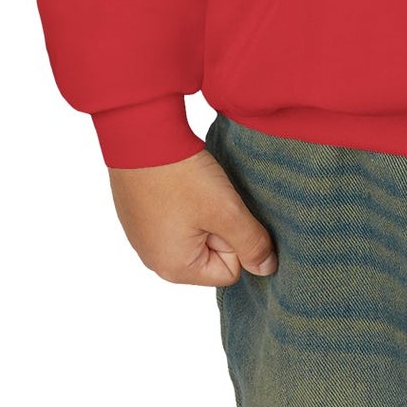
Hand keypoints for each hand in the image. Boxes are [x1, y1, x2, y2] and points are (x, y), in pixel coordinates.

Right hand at [108, 151, 278, 286]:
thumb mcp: (226, 210)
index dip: (235, 239)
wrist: (140, 135)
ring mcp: (143, 237)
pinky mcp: (139, 215)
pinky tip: (178, 181)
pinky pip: (175, 218)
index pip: (229, 270)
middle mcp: (154, 260)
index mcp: (174, 268)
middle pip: (210, 253)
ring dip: (203, 211)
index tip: (221, 210)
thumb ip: (251, 243)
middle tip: (209, 196)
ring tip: (194, 186)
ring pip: (194, 232)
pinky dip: (183, 201)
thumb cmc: (179, 175)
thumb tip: (267, 269)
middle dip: (218, 225)